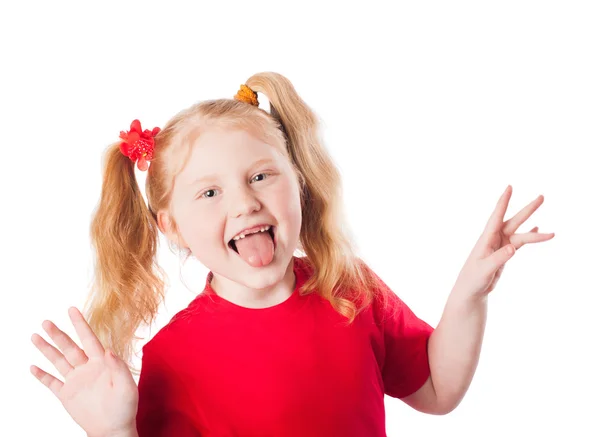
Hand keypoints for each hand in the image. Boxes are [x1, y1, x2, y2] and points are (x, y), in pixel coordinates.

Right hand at [31, 307, 137, 436]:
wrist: (113, 430)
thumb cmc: (125, 408)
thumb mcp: (127, 387)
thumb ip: (119, 368)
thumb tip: (109, 351)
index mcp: (102, 363)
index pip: (89, 339)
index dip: (80, 324)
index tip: (71, 309)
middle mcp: (87, 368)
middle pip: (70, 347)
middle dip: (58, 335)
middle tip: (46, 321)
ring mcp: (76, 381)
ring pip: (58, 361)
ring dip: (47, 349)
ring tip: (35, 336)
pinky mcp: (67, 395)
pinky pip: (52, 383)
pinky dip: (42, 375)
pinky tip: (33, 366)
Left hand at [453, 185, 554, 298]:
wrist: (471, 290)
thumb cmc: (473, 278)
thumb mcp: (485, 269)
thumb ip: (498, 258)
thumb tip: (513, 247)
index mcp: (486, 238)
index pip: (496, 216)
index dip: (503, 202)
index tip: (509, 187)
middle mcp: (494, 239)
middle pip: (513, 221)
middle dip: (527, 210)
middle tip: (542, 197)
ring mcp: (500, 246)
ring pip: (520, 234)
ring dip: (535, 233)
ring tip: (553, 234)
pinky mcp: (505, 254)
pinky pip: (520, 243)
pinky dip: (529, 237)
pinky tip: (537, 230)